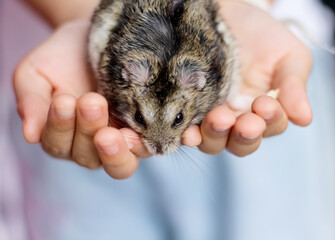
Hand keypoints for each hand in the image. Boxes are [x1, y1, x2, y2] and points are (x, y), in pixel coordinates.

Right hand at [14, 19, 149, 178]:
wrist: (95, 37)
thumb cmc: (63, 57)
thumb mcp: (37, 73)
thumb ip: (31, 101)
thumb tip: (29, 134)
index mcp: (67, 137)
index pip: (61, 145)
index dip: (61, 127)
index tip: (64, 99)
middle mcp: (96, 145)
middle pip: (94, 158)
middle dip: (91, 133)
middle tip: (92, 103)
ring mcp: (126, 140)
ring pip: (126, 161)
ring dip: (124, 147)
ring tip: (121, 130)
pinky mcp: (152, 129)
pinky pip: (157, 144)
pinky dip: (164, 141)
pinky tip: (170, 133)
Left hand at [182, 2, 312, 155]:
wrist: (229, 16)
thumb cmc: (262, 36)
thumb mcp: (287, 56)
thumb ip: (294, 87)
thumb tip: (305, 119)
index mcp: (265, 110)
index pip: (272, 126)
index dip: (271, 120)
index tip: (265, 104)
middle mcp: (239, 118)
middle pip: (242, 142)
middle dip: (245, 135)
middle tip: (245, 123)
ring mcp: (212, 116)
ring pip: (215, 142)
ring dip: (216, 135)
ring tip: (218, 119)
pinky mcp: (189, 109)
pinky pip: (190, 131)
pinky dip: (191, 136)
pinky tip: (189, 134)